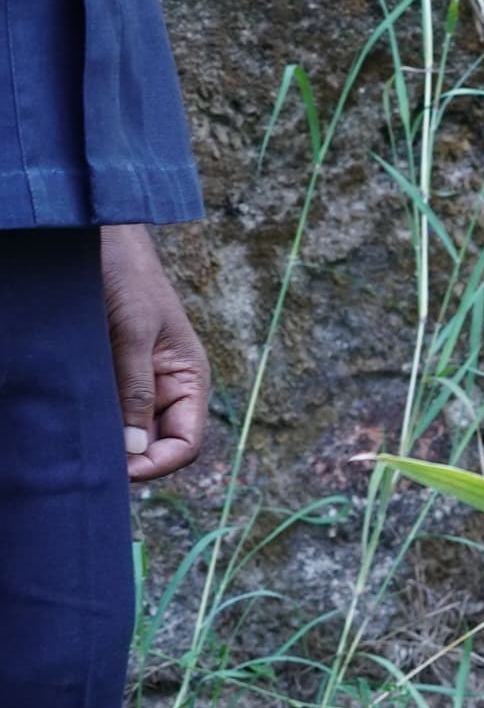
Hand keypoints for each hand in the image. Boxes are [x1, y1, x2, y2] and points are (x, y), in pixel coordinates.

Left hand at [98, 224, 210, 481]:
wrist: (98, 237)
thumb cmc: (127, 277)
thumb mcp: (134, 333)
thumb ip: (135, 389)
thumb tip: (134, 448)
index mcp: (189, 380)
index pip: (185, 444)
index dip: (157, 463)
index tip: (119, 469)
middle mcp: (166, 388)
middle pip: (155, 445)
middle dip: (128, 456)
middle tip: (90, 459)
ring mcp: (135, 382)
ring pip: (126, 431)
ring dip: (107, 439)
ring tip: (77, 438)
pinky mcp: (107, 373)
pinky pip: (104, 410)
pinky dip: (90, 421)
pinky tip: (70, 419)